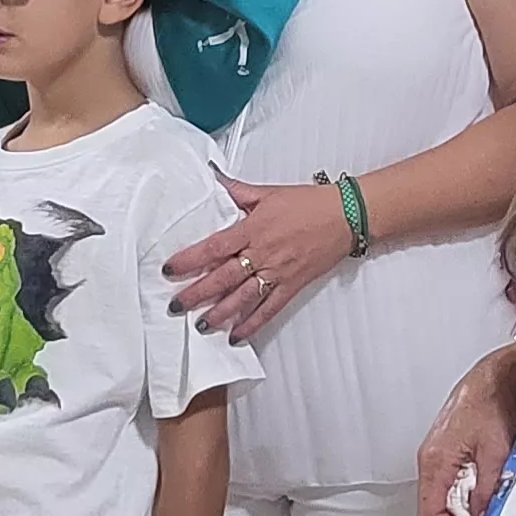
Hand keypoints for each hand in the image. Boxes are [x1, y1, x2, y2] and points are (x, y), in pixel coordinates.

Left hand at [164, 180, 352, 340]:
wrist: (346, 216)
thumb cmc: (310, 202)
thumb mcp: (269, 192)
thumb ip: (238, 192)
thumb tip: (214, 180)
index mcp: (252, 229)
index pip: (213, 247)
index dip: (189, 260)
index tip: (170, 269)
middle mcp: (262, 254)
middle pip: (223, 278)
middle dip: (197, 294)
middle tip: (176, 306)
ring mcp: (277, 273)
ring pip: (243, 298)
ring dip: (220, 313)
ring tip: (201, 325)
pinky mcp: (292, 286)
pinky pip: (269, 309)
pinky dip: (253, 324)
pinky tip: (237, 335)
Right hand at [413, 353, 515, 515]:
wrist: (492, 380)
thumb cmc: (490, 405)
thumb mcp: (497, 454)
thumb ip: (488, 489)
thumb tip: (483, 515)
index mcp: (435, 461)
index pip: (429, 512)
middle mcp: (429, 458)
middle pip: (434, 505)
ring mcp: (435, 453)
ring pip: (442, 492)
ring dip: (464, 501)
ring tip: (487, 495)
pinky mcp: (446, 449)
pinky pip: (449, 478)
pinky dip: (465, 486)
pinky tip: (483, 479)